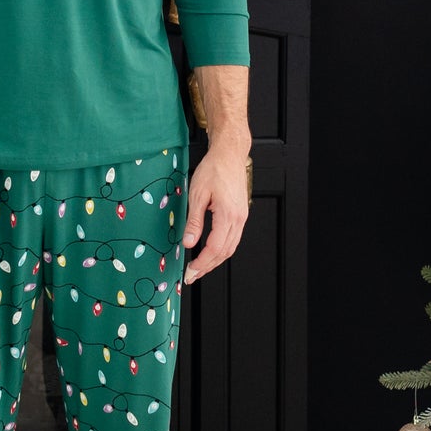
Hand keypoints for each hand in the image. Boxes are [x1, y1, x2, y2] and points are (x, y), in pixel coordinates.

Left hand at [181, 141, 249, 284]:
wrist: (229, 154)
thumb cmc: (214, 169)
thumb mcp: (197, 194)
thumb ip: (194, 221)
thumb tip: (188, 243)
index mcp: (228, 215)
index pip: (215, 248)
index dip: (202, 263)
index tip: (190, 272)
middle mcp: (238, 219)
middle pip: (224, 252)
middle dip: (207, 267)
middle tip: (191, 276)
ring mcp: (242, 217)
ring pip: (230, 248)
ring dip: (215, 261)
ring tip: (199, 268)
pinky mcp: (240, 215)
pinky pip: (232, 239)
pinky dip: (221, 250)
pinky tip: (210, 253)